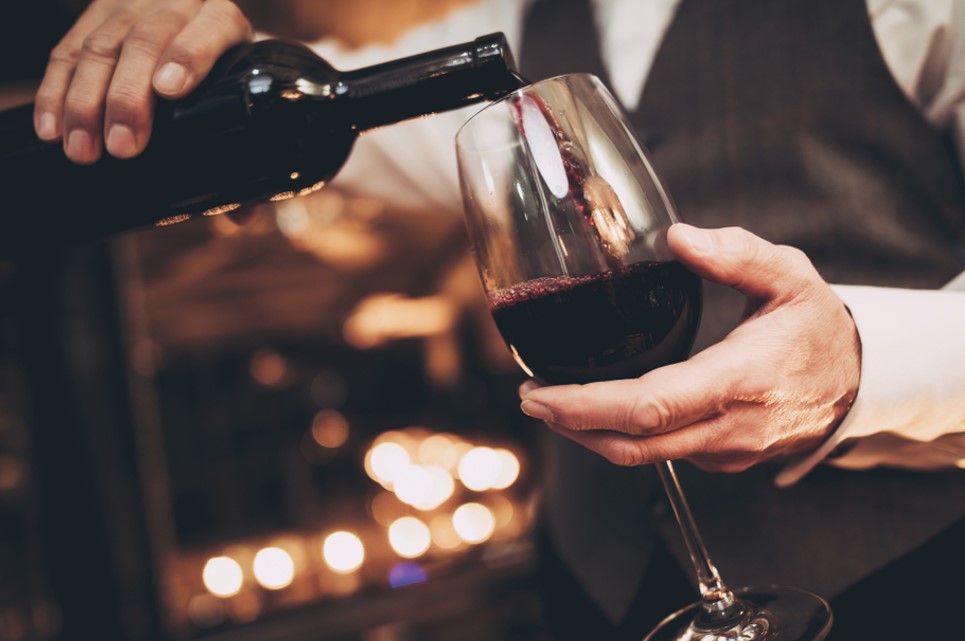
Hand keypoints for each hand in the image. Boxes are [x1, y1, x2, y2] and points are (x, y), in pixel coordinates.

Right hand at [34, 0, 251, 163]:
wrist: (198, 26)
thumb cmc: (224, 76)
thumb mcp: (240, 100)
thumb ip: (246, 153)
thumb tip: (241, 215)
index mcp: (224, 21)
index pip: (211, 30)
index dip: (189, 57)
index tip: (169, 92)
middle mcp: (179, 3)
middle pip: (147, 41)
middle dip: (128, 97)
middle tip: (122, 147)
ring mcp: (133, 5)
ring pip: (101, 45)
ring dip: (86, 101)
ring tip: (82, 150)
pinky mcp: (96, 14)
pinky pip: (67, 50)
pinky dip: (56, 91)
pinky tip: (52, 127)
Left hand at [518, 223, 860, 472]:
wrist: (858, 383)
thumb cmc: (818, 328)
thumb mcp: (791, 276)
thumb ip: (737, 254)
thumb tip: (677, 238)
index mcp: (742, 378)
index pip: (650, 406)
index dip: (586, 406)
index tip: (540, 393)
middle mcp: (730, 426)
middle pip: (634, 442)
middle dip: (571, 424)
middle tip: (529, 398)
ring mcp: (726, 451)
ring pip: (643, 455)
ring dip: (591, 433)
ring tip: (552, 402)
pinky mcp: (722, 459)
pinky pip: (662, 453)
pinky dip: (622, 434)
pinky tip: (599, 408)